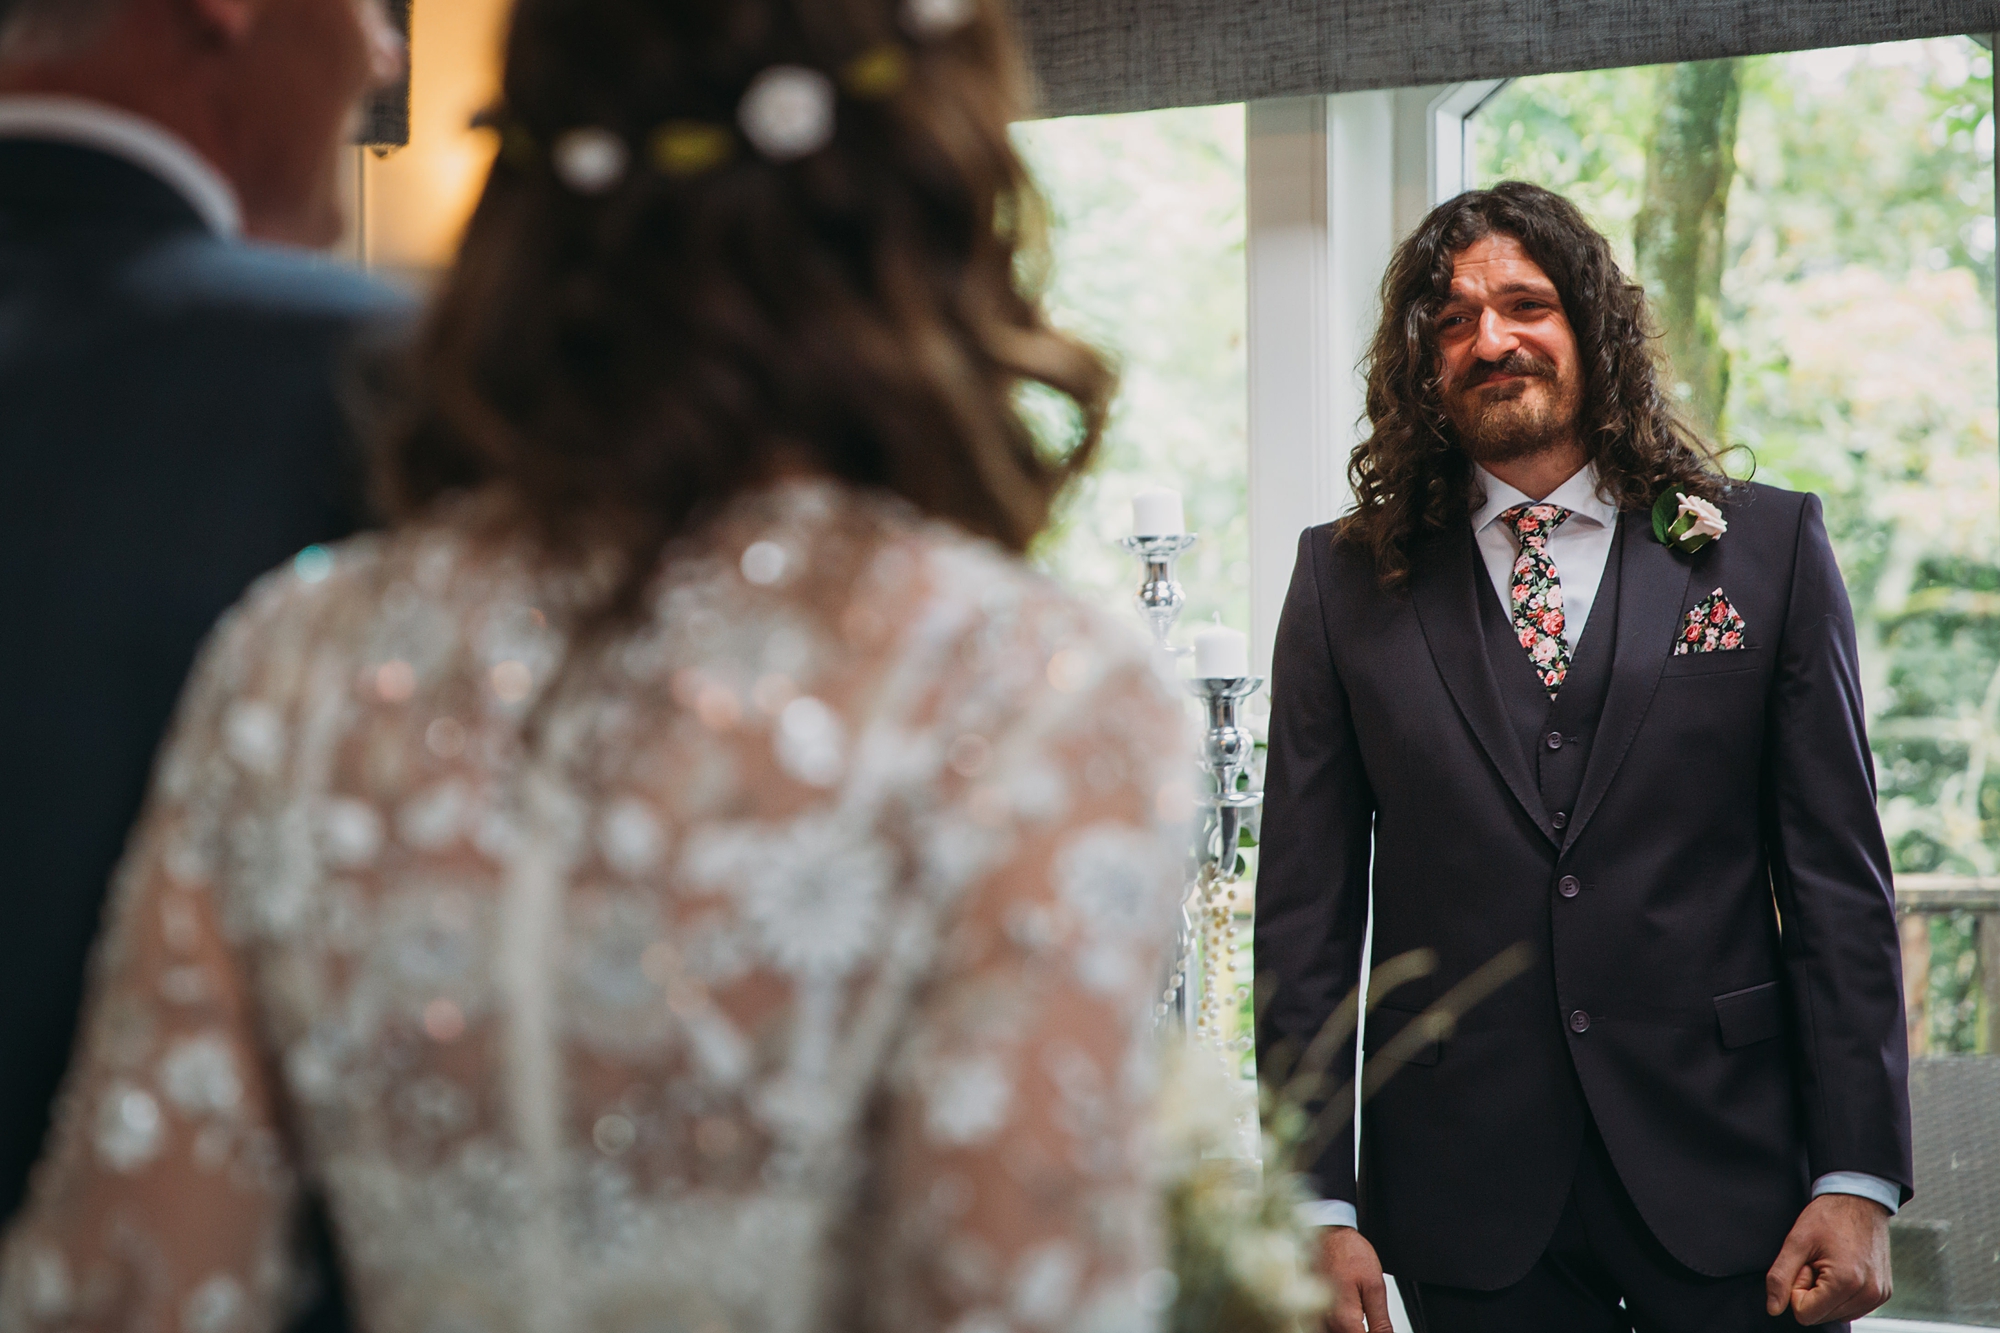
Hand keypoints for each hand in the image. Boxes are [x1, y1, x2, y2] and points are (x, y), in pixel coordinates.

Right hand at [1318, 1226, 1394, 1331]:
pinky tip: (1345, 1316)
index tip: (1378, 1326)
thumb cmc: (1349, 1251)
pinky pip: (1319, 1328)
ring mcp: (1312, 1317)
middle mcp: (1323, 1322)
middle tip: (1370, 1316)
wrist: (1327, 1231)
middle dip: (1360, 1330)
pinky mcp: (1306, 1312)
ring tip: (1357, 1311)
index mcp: (1343, 1320)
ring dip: (1348, 1327)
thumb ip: (1381, 1322)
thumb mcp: (1375, 1286)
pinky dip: (1335, 1326)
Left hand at [1764, 1193, 1892, 1324]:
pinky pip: (1850, 1309)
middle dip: (1811, 1291)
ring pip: (1835, 1315)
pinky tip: (1842, 1268)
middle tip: (1817, 1261)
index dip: (1797, 1288)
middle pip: (1821, 1317)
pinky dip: (1841, 1294)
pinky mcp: (1883, 1294)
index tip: (1805, 1264)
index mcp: (1846, 1283)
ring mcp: (1879, 1295)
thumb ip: (1780, 1277)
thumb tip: (1773, 1309)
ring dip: (1826, 1293)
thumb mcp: (1796, 1241)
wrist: (1859, 1199)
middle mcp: (1868, 1294)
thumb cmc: (1828, 1216)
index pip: (1805, 1314)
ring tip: (1830, 1262)